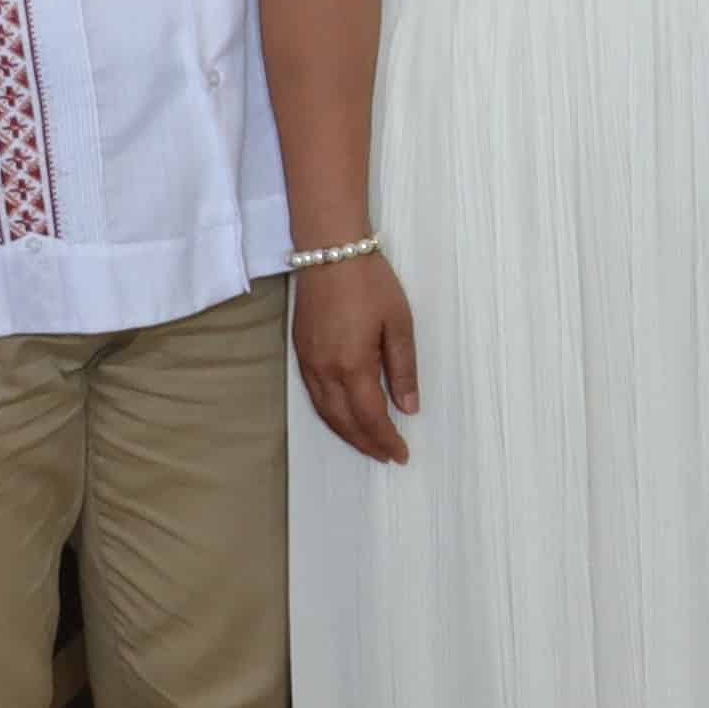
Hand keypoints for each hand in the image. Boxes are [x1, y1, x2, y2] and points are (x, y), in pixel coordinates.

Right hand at [294, 255, 419, 463]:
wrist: (330, 251)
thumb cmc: (370, 283)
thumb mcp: (400, 324)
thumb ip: (403, 370)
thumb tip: (408, 408)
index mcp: (352, 365)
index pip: (370, 417)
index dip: (386, 439)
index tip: (401, 454)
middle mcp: (324, 371)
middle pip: (344, 422)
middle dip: (366, 443)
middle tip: (387, 455)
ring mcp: (308, 363)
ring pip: (325, 413)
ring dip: (347, 433)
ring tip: (368, 444)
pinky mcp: (300, 352)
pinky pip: (313, 396)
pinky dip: (330, 415)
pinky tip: (343, 418)